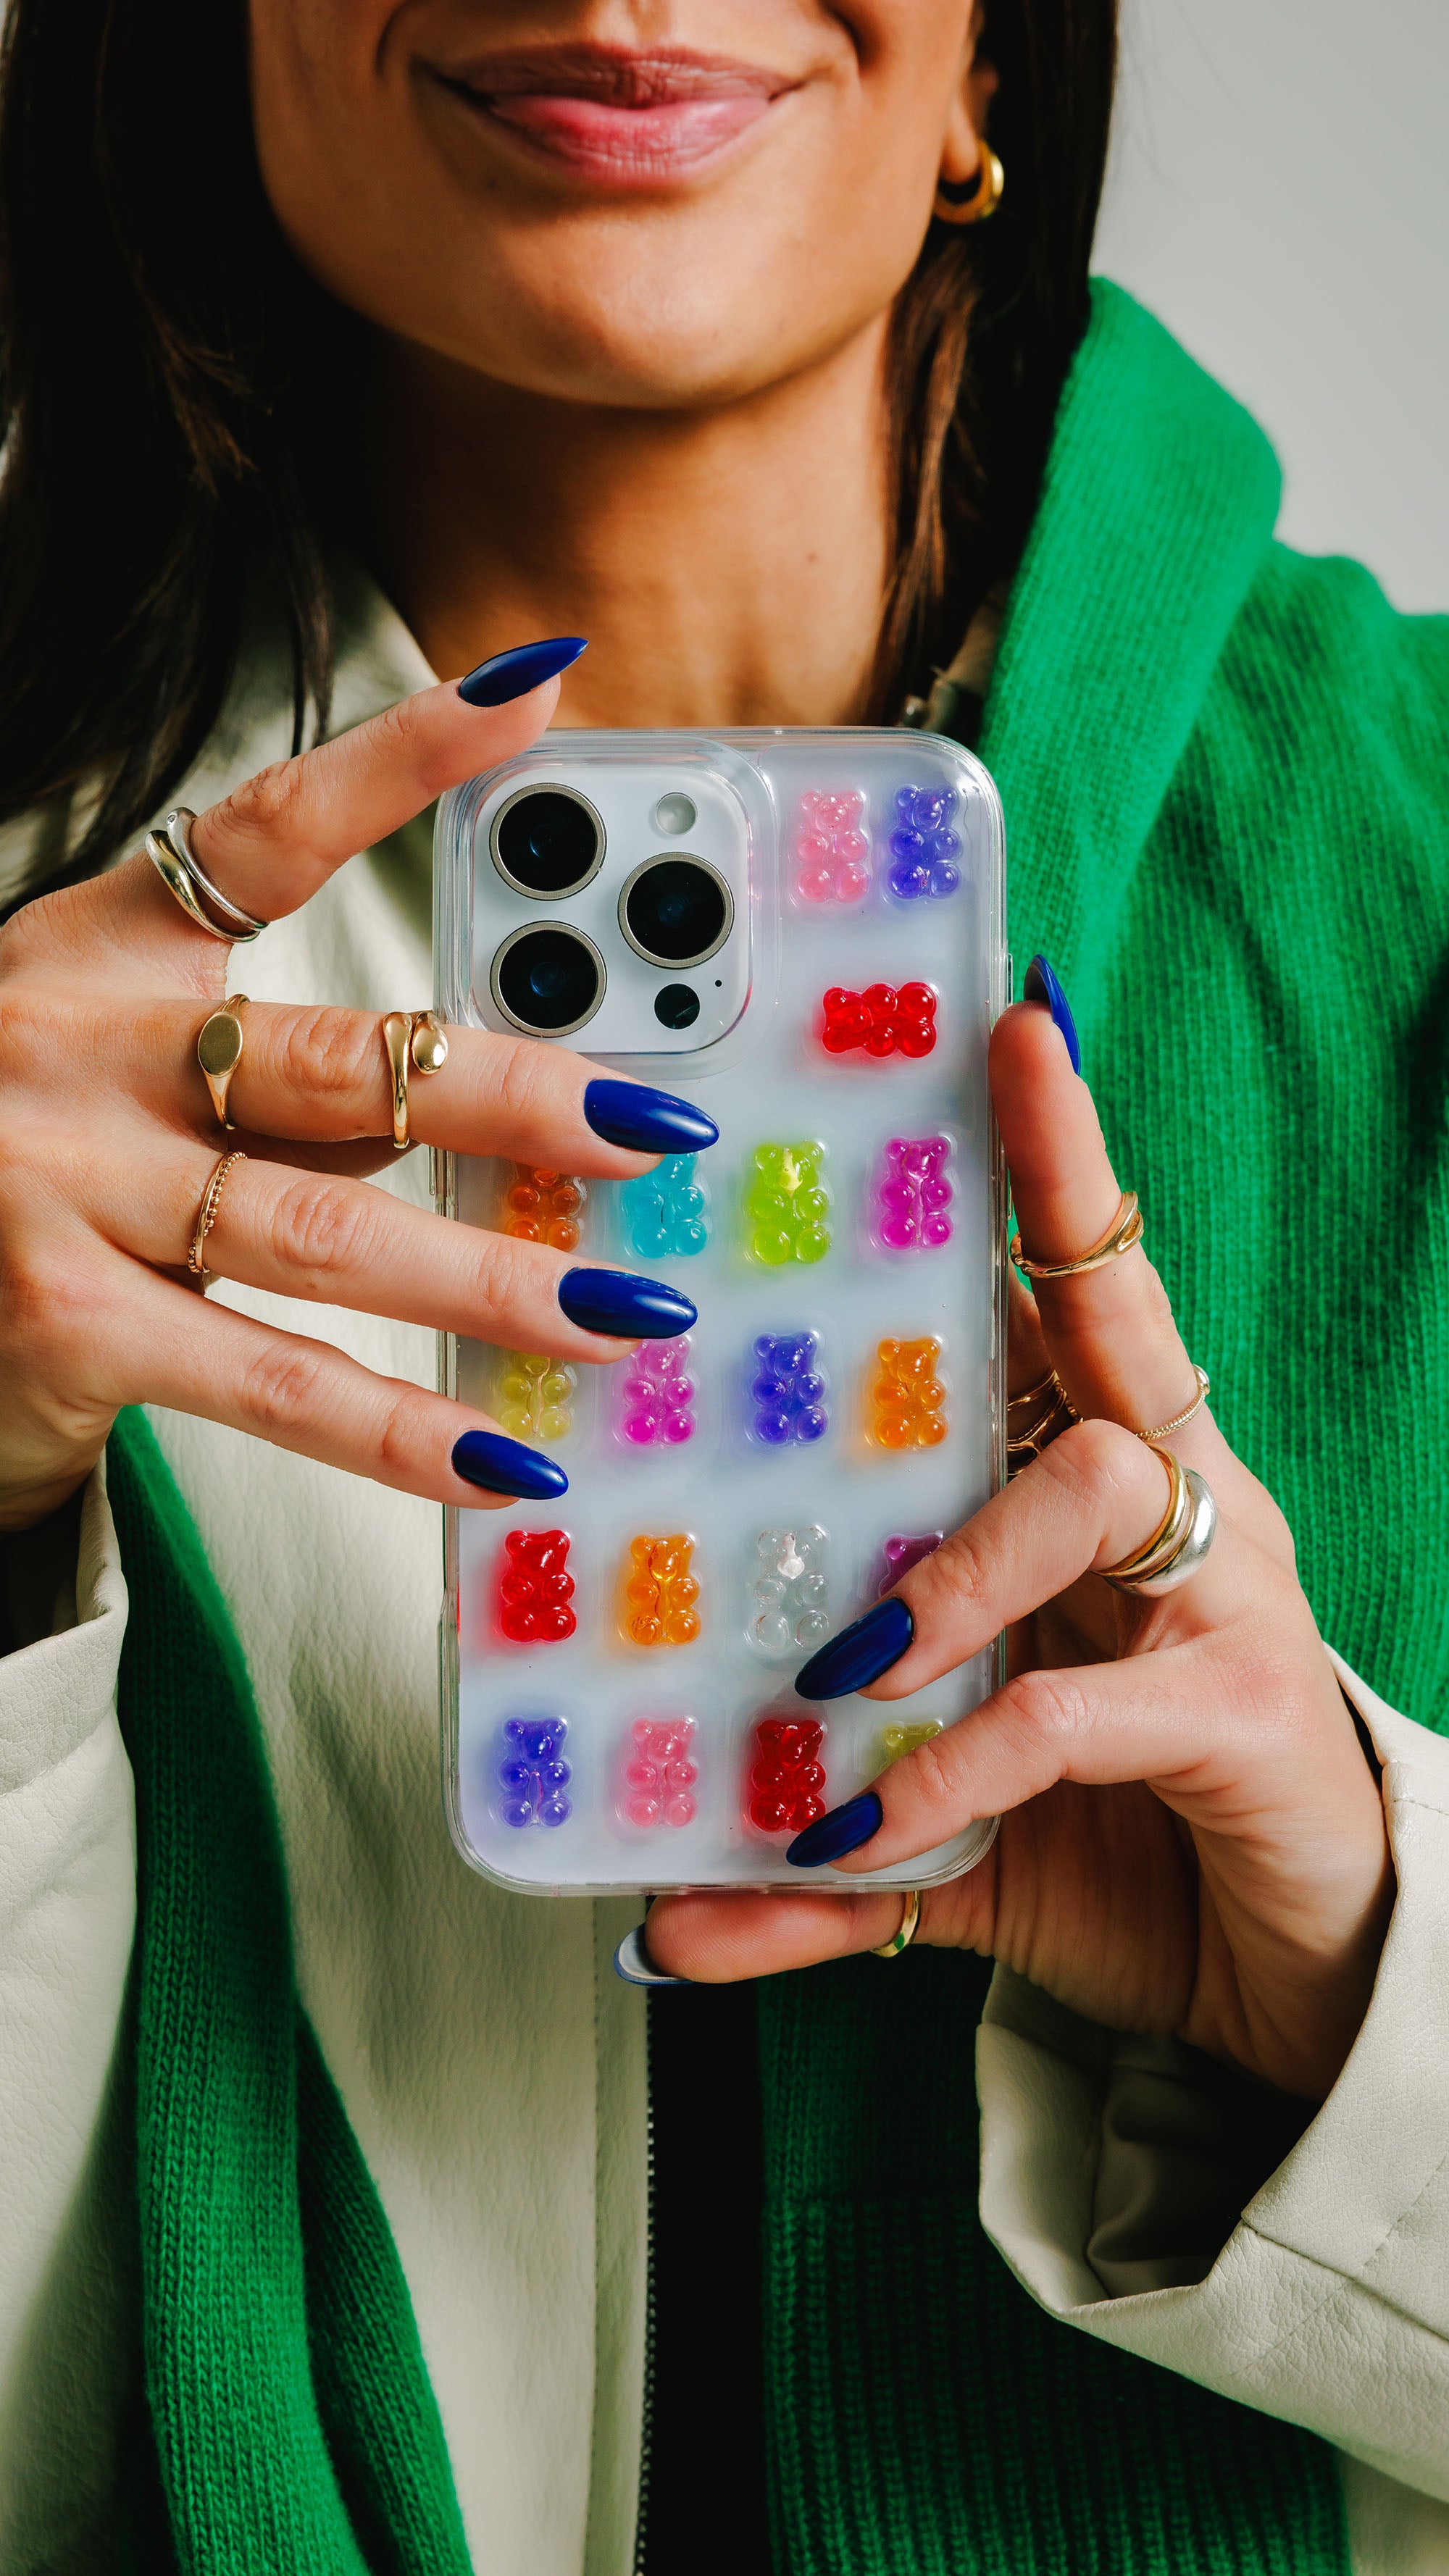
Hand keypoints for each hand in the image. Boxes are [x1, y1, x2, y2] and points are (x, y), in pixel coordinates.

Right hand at [0, 660, 706, 1532]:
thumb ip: (278, 1092)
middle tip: (655, 1128)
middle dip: (519, 1097)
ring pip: (330, 1233)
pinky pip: (272, 1381)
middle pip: (341, 1058)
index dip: (406, 757)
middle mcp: (78, 1048)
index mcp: (103, 951)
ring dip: (496, 1281)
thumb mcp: (123, 1079)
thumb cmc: (19, 1174)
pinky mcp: (65, 1322)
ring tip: (623, 1315)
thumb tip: (476, 1119)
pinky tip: (505, 1460)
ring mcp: (62, 1186)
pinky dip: (401, 1433)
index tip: (533, 688)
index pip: (266, 831)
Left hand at [646, 995, 1392, 2101]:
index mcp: (1113, 1487)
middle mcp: (1184, 1511)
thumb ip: (816, 1835)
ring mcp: (1228, 1602)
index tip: (1006, 1027)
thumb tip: (654, 1904)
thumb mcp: (956, 1820)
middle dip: (1054, 1200)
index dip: (1054, 1162)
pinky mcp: (1244, 1718)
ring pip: (1090, 1492)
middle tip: (994, 1087)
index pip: (1083, 1293)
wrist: (1294, 1979)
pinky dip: (952, 1763)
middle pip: (1120, 1324)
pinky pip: (1074, 1713)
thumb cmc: (1127, 1844)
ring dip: (949, 1570)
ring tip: (842, 1663)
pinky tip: (859, 1819)